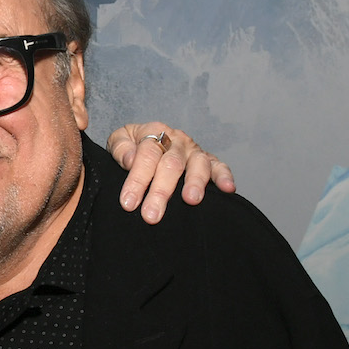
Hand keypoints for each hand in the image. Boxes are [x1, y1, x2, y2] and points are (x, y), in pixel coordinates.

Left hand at [106, 122, 235, 224]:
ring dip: (195, 182)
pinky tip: (228, 189)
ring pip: (198, 165)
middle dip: (161, 191)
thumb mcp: (120, 139)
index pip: (146, 156)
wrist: (150, 138)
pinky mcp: (210, 161)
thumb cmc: (133, 145)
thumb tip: (130, 160)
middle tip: (151, 215)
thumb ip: (121, 148)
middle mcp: (177, 141)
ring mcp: (194, 151)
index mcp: (154, 132)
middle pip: (171, 164)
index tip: (128, 203)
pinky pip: (220, 166)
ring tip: (191, 200)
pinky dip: (225, 176)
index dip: (137, 180)